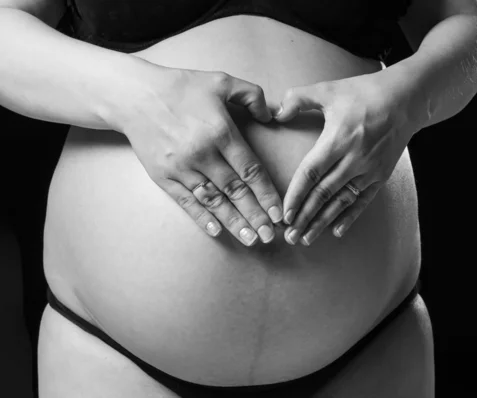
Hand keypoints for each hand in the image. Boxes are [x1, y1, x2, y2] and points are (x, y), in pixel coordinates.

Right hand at [114, 68, 283, 245]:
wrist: (134, 96)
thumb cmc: (180, 87)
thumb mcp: (220, 80)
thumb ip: (252, 94)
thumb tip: (272, 114)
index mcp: (220, 132)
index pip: (250, 170)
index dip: (266, 194)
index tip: (278, 213)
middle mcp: (202, 154)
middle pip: (235, 191)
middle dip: (255, 215)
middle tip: (270, 236)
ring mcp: (181, 168)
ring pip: (213, 201)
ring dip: (233, 222)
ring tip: (250, 239)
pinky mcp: (164, 177)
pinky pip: (187, 202)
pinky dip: (202, 218)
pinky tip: (217, 232)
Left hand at [274, 69, 425, 244]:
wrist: (407, 99)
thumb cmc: (365, 92)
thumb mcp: (329, 89)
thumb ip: (299, 99)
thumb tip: (275, 112)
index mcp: (338, 140)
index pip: (311, 174)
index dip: (295, 196)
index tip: (283, 214)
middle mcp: (354, 159)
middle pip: (323, 194)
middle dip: (304, 217)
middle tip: (289, 236)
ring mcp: (369, 170)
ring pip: (341, 202)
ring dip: (323, 222)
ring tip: (306, 238)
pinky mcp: (381, 175)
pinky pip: (363, 201)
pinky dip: (350, 217)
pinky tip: (337, 232)